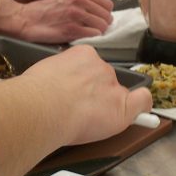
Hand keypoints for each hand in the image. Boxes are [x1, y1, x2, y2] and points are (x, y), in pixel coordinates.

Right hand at [0, 0, 113, 43]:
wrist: (27, 19)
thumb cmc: (44, 10)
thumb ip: (81, 1)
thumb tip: (97, 12)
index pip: (107, 4)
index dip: (104, 14)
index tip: (99, 19)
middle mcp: (80, 1)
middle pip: (107, 16)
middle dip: (103, 24)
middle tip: (95, 29)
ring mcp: (77, 15)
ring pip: (102, 26)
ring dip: (98, 32)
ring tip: (89, 34)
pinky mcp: (72, 29)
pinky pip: (94, 35)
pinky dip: (91, 38)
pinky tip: (83, 37)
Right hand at [21, 46, 152, 145]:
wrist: (41, 107)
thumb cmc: (33, 95)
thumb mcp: (41, 74)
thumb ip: (55, 77)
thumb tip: (54, 87)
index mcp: (82, 55)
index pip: (91, 67)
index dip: (87, 80)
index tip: (80, 90)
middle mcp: (101, 67)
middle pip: (106, 81)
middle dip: (97, 94)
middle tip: (79, 110)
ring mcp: (113, 85)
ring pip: (118, 94)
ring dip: (109, 105)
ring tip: (87, 120)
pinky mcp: (121, 105)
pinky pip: (142, 101)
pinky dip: (143, 107)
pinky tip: (141, 115)